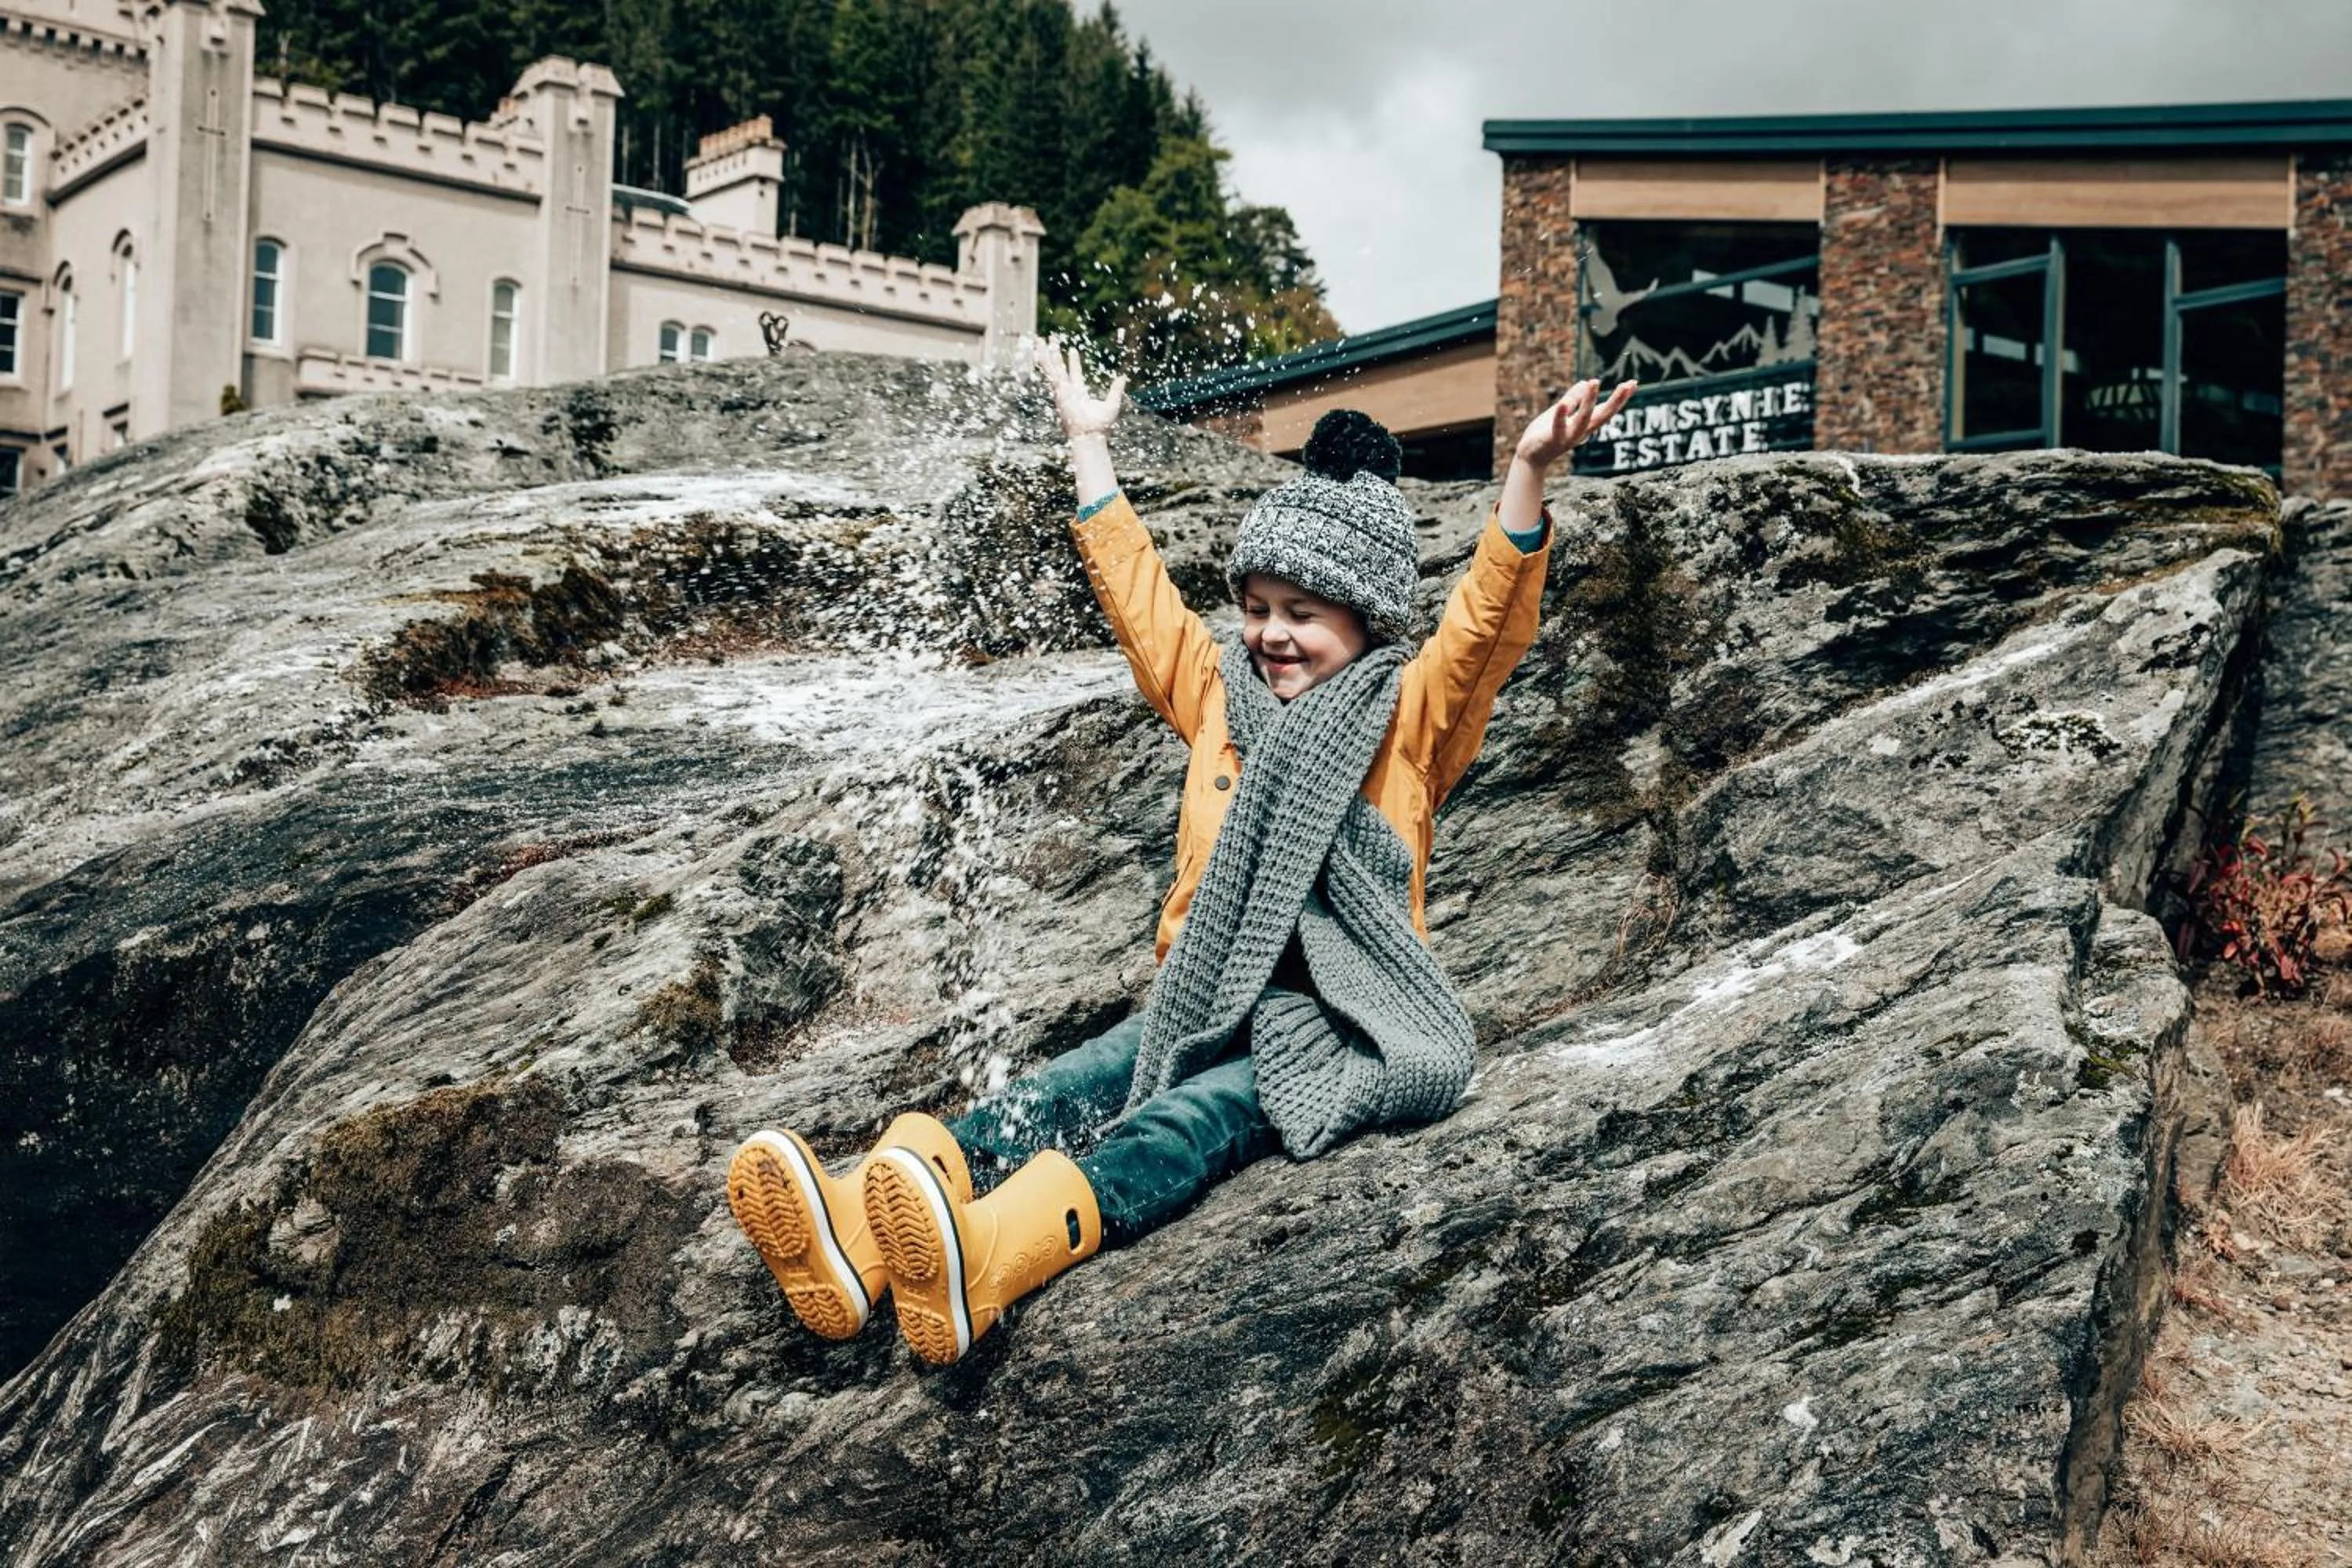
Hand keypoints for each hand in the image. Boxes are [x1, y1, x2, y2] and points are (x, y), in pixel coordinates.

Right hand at [1031, 336, 1127, 439]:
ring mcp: (1061, 390)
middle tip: (1051, 339)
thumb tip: (1123, 377)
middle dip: (1055, 353)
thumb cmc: (1100, 426)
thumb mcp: (1112, 404)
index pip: (1074, 374)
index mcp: (1079, 393)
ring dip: (1045, 353)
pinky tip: (1038, 351)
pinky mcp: (1059, 390)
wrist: (1090, 435)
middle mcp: (1067, 391)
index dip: (1073, 362)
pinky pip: (1050, 373)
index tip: (1072, 350)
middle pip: (1059, 368)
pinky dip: (1044, 362)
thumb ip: (1116, 390)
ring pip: (1051, 367)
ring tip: (1039, 339)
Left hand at [1514, 378, 1637, 471]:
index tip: (1634, 383)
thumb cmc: (1546, 434)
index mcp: (1585, 425)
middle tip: (1627, 385)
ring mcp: (1568, 437)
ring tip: (1594, 381)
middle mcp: (1581, 432)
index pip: (1606, 410)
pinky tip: (1563, 403)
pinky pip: (1558, 427)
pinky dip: (1561, 416)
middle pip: (1602, 416)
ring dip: (1589, 401)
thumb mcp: (1561, 412)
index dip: (1620, 398)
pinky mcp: (1552, 440)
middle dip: (1615, 401)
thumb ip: (1573, 398)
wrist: (1530, 458)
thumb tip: (1586, 381)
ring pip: (1582, 419)